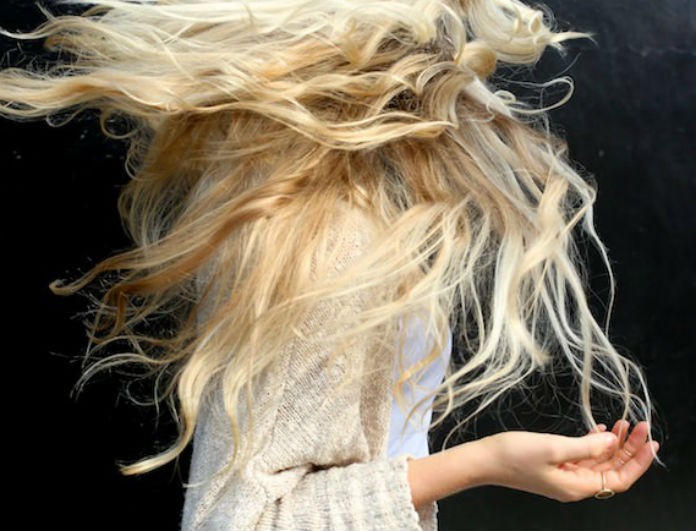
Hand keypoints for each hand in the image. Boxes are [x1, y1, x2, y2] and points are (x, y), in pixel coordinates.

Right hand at [482, 420, 658, 501]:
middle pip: (611, 469)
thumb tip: (612, 442)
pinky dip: (593, 443)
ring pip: (598, 462)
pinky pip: (582, 457)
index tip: (649, 441)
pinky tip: (598, 429)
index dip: (637, 461)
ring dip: (611, 443)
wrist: (484, 460)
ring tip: (621, 423)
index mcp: (576, 486)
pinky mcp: (553, 466)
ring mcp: (563, 476)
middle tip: (640, 425)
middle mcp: (573, 485)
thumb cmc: (514, 456)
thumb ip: (587, 446)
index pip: (619, 479)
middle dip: (628, 448)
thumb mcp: (554, 447)